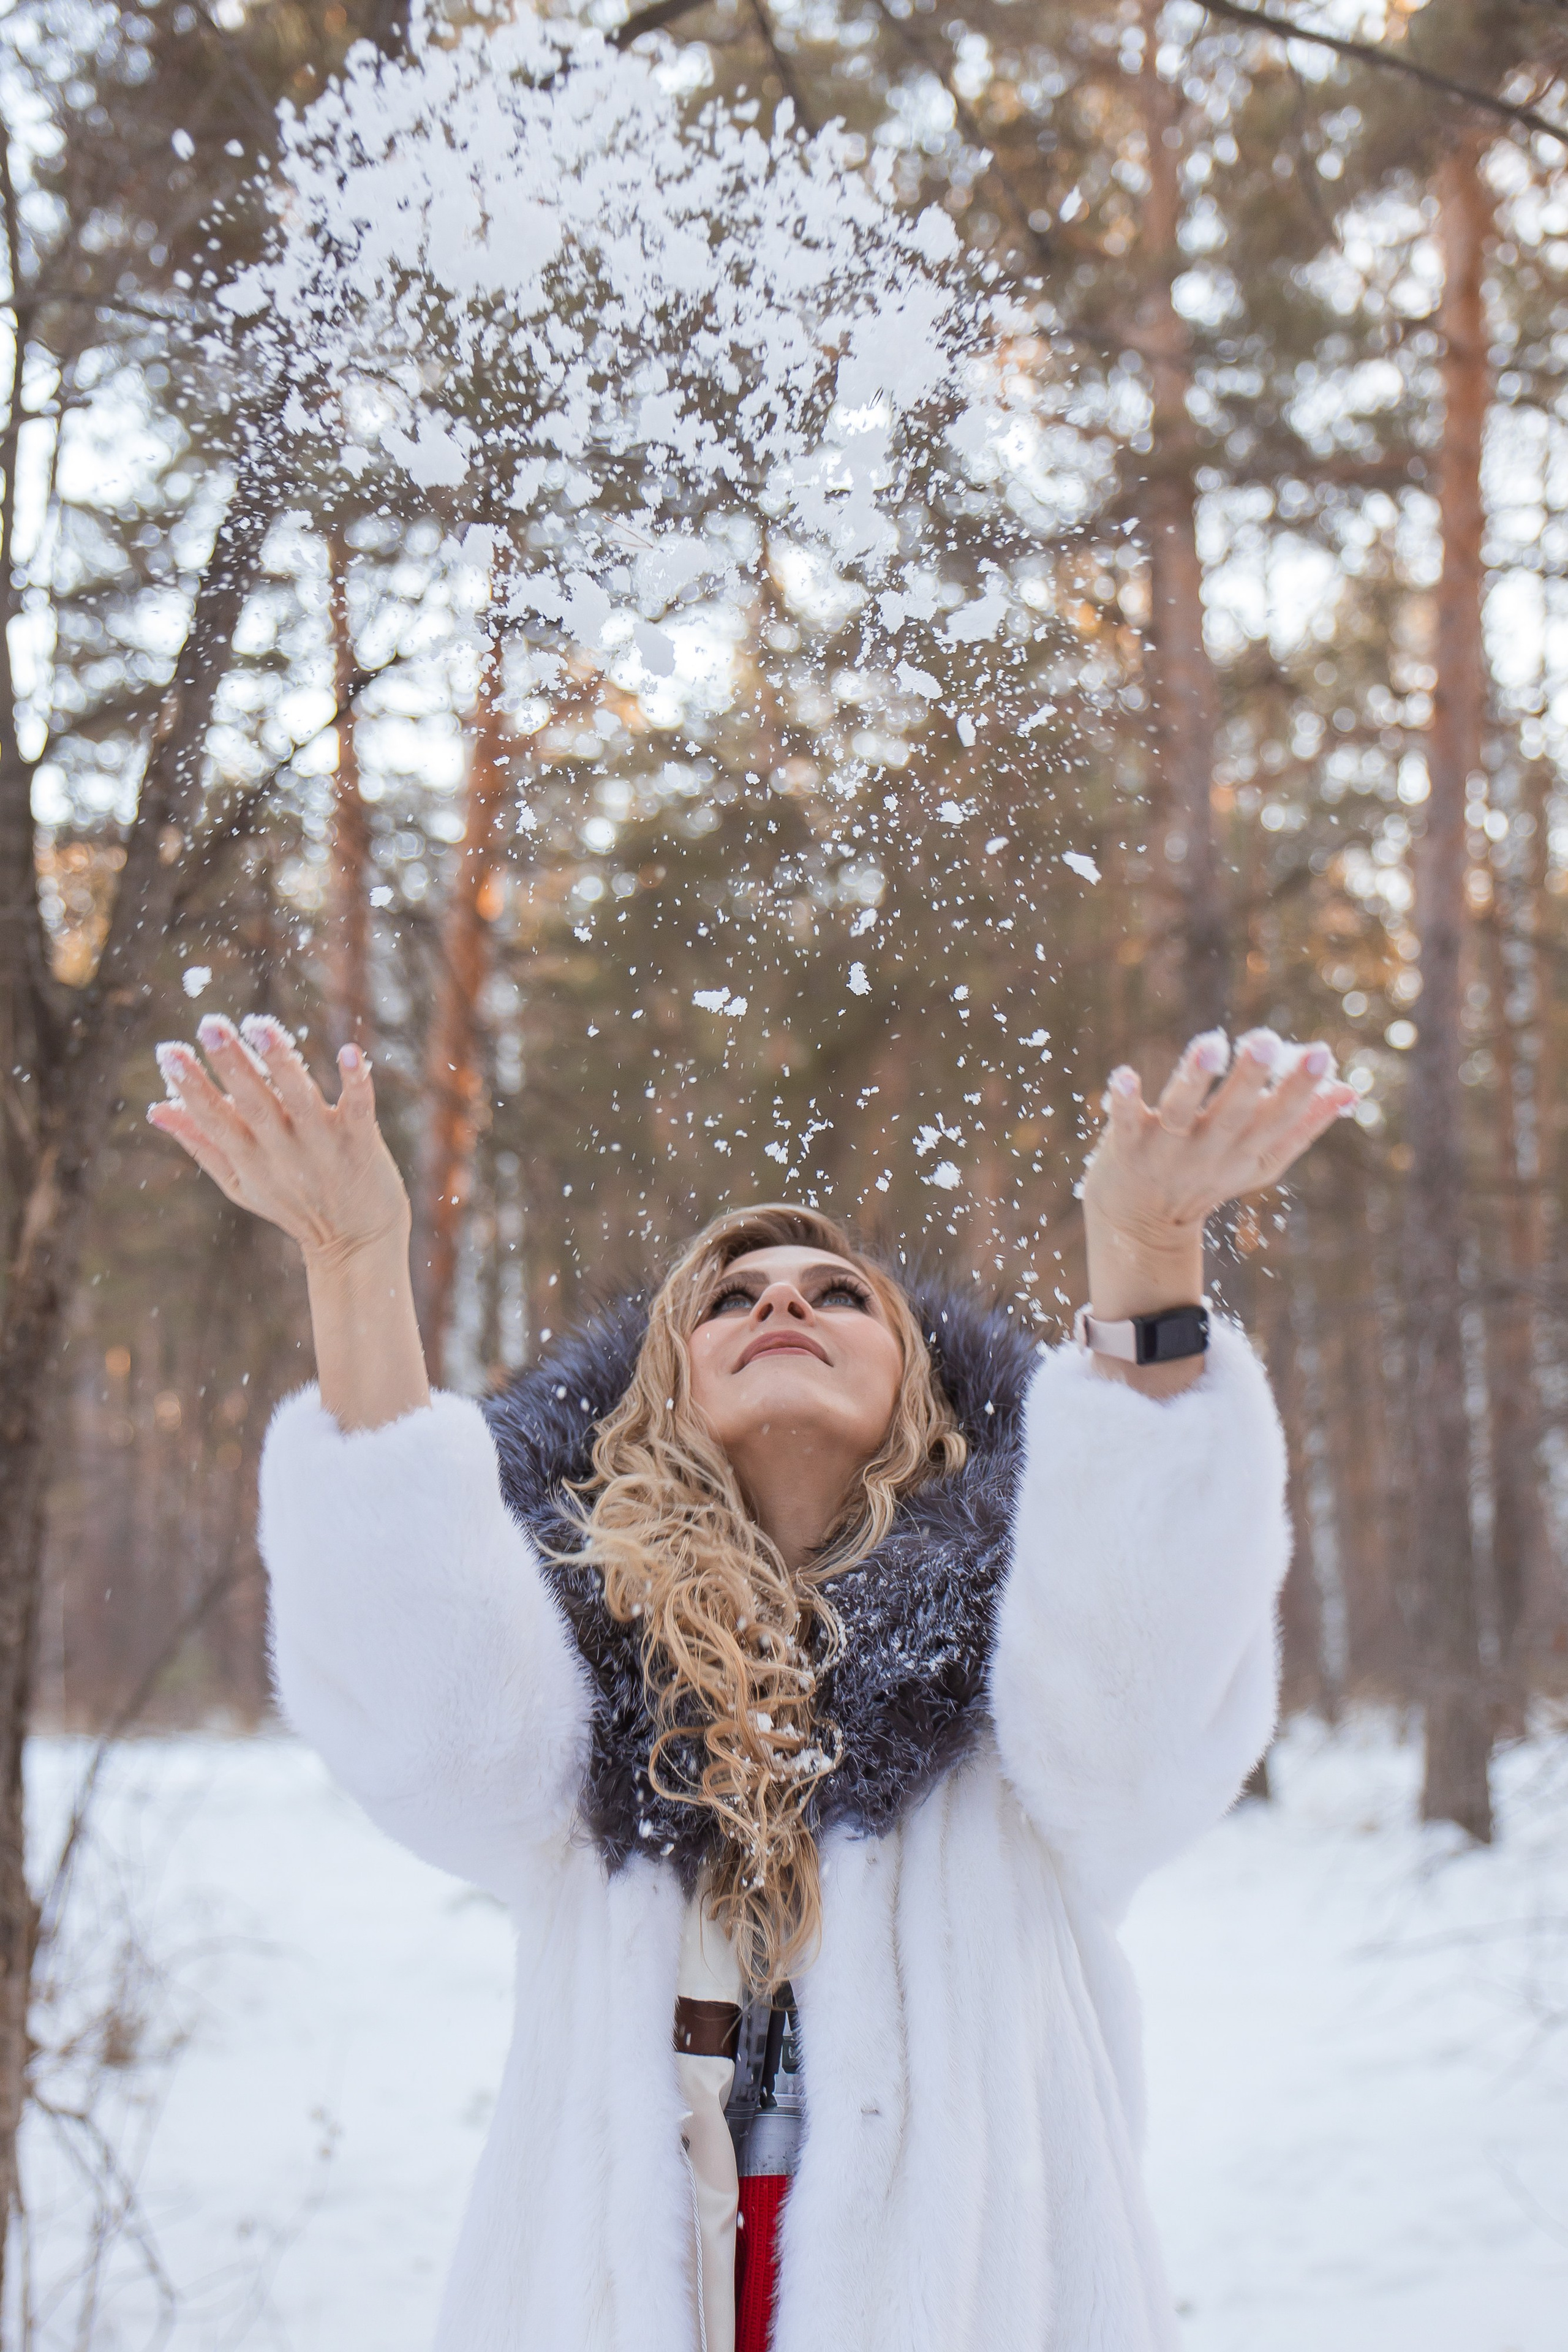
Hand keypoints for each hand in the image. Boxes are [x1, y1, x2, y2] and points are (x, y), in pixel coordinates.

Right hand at [147, 1014, 406, 1265]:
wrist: (357, 1240)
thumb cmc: (293, 1204)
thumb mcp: (240, 1182)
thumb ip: (201, 1144)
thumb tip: (156, 1108)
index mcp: (250, 1159)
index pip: (215, 1119)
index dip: (192, 1087)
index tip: (169, 1052)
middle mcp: (284, 1151)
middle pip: (254, 1104)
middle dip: (232, 1064)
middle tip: (210, 1025)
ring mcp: (324, 1145)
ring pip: (300, 1100)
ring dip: (282, 1063)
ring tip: (262, 1027)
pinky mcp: (361, 1141)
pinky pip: (359, 1108)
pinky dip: (356, 1082)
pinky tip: (351, 1052)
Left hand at [1082, 1027, 1357, 1254]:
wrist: (1137, 1222)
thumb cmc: (1207, 1176)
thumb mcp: (1259, 1160)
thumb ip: (1303, 1125)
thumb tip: (1350, 1090)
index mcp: (1247, 1154)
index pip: (1279, 1122)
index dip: (1300, 1090)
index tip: (1321, 1053)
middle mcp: (1208, 1153)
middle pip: (1233, 1116)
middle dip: (1251, 1079)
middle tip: (1266, 1041)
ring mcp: (1165, 1151)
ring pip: (1181, 1112)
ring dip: (1194, 1079)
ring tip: (1211, 1043)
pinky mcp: (1125, 1146)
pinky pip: (1123, 1122)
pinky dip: (1122, 1101)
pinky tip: (1123, 1075)